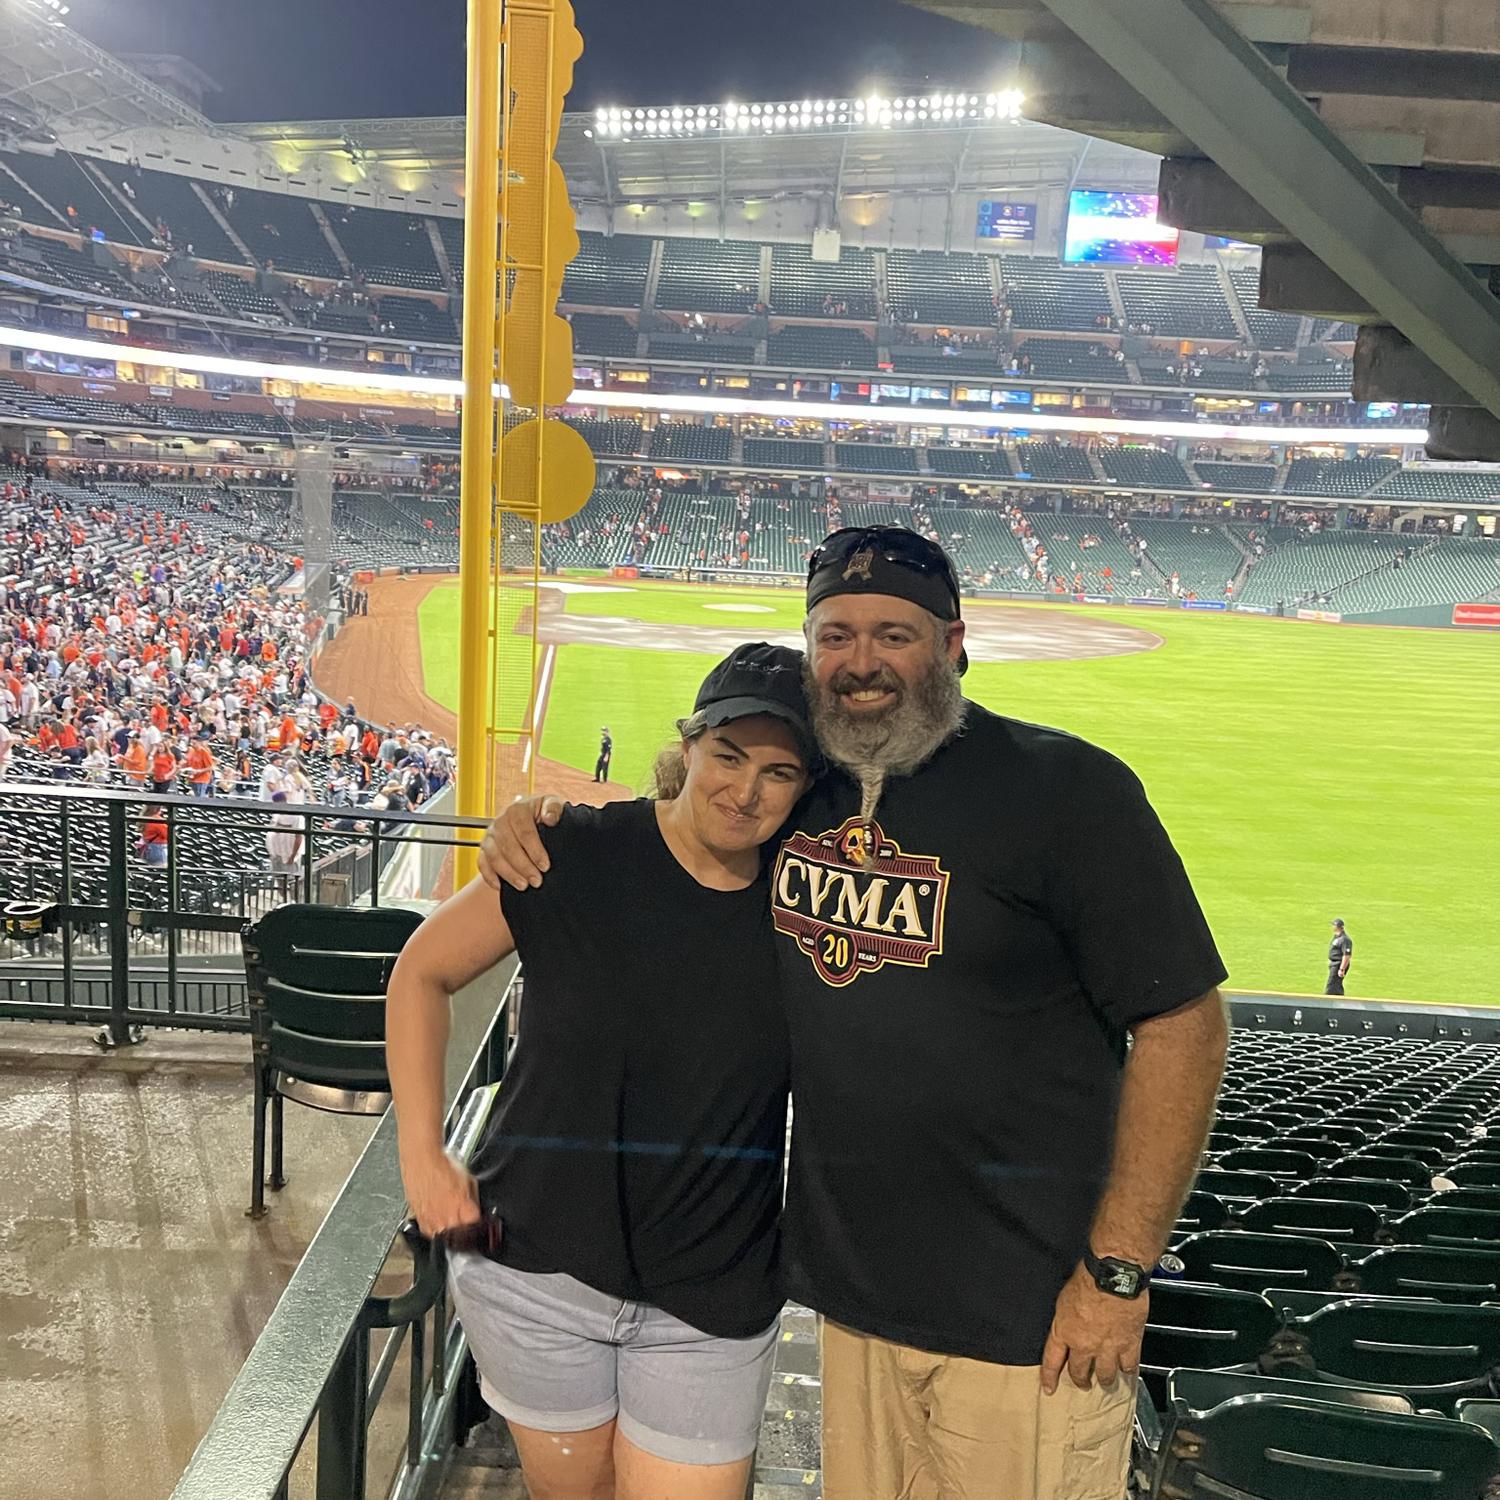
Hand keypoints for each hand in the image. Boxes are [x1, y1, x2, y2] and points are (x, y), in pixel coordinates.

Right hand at [400, 1145, 480, 1239]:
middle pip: (461, 1237)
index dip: (479, 1224)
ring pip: (446, 1238)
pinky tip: (438, 1217)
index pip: (476, 1227)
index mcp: (463, 1208)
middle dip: (465, 1230)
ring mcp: (432, 1222)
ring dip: (450, 1231)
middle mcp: (447, 1219)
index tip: (478, 1220)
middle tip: (464, 1218)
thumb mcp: (469, 1180)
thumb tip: (476, 1210)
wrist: (422, 1160)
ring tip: (450, 1217)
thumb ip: (474, 1199)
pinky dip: (436, 1228)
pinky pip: (431, 1233)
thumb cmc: (443, 1165)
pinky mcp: (420, 1221)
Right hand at [477, 794, 565, 891]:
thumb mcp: (552, 804)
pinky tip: (500, 886)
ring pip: (494, 857)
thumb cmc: (542, 811)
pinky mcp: (484, 848)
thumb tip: (550, 818)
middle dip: (523, 867)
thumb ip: (554, 808)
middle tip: (537, 881)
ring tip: (523, 886)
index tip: (545, 866)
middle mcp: (500, 821)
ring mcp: (490, 835)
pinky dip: (489, 876)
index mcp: (517, 809)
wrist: (529, 815)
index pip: (524, 832)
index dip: (535, 851)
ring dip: (509, 874)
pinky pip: (482, 863)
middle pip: (509, 847)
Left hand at [1040, 1263, 1148, 1393]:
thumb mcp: (1065, 1297)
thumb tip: (1069, 1322)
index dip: (1049, 1377)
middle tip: (1082, 1384)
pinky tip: (1127, 1372)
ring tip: (1106, 1382)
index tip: (1049, 1388)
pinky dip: (1128, 1370)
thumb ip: (1067, 1317)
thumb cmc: (1088, 1278)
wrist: (1114, 1276)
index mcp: (1064, 1331)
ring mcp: (1107, 1347)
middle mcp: (1084, 1344)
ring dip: (1105, 1379)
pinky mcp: (1129, 1345)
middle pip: (1079, 1372)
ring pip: (1105, 1375)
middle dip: (1080, 1380)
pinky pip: (1128, 1366)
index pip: (1052, 1360)